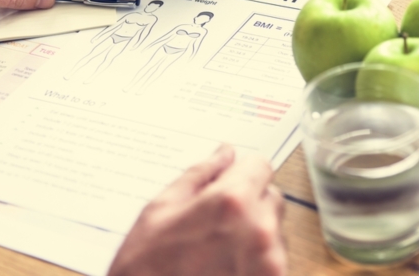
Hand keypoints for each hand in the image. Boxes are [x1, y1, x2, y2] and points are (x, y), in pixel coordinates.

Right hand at [108, 145, 285, 275]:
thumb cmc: (144, 269)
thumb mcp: (160, 210)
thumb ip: (200, 175)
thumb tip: (224, 153)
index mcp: (232, 203)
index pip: (261, 165)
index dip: (241, 172)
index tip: (228, 183)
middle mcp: (259, 231)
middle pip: (271, 196)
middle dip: (248, 202)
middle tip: (214, 223)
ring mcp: (269, 263)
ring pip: (274, 230)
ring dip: (253, 234)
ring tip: (215, 252)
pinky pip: (273, 259)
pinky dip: (255, 260)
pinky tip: (223, 269)